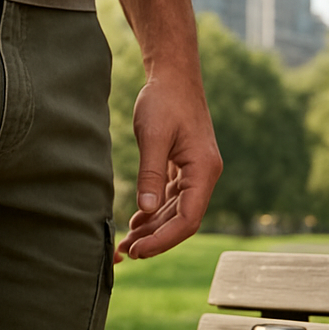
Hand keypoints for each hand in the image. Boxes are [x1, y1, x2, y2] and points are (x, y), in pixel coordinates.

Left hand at [105, 0, 221, 260]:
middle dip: (155, 240)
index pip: (188, 219)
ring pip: (176, 213)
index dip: (163, 239)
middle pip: (183, 221)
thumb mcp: (153, 137)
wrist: (173, 76)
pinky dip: (154, 213)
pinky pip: (171, 199)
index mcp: (203, 171)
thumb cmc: (164, 101)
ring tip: (126, 244)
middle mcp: (203, 176)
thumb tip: (147, 212)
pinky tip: (136, 222)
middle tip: (125, 253)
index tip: (137, 250)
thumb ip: (150, 175)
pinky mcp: (183, 168)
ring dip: (153, 230)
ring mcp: (195, 173)